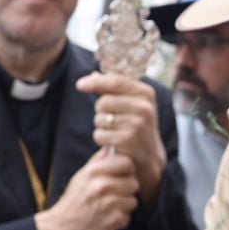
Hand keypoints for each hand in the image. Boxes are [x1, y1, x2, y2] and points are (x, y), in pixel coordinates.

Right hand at [35, 150, 138, 229]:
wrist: (61, 226)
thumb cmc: (73, 200)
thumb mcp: (81, 176)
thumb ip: (97, 162)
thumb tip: (109, 148)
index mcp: (94, 172)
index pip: (127, 163)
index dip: (127, 170)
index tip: (123, 175)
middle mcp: (102, 186)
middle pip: (133, 183)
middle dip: (127, 190)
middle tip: (115, 195)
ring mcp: (108, 204)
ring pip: (132, 201)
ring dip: (124, 206)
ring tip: (110, 207)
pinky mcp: (112, 221)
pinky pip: (127, 217)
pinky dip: (119, 220)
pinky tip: (108, 218)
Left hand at [79, 72, 165, 206]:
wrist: (149, 154)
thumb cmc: (136, 123)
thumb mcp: (132, 102)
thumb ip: (115, 87)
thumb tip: (91, 76)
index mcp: (146, 93)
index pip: (116, 81)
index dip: (96, 82)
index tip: (80, 85)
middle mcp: (144, 108)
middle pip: (104, 101)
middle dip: (101, 110)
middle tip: (111, 117)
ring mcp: (138, 125)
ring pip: (100, 118)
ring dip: (101, 125)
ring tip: (114, 130)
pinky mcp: (128, 140)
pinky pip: (99, 134)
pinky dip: (101, 138)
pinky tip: (112, 141)